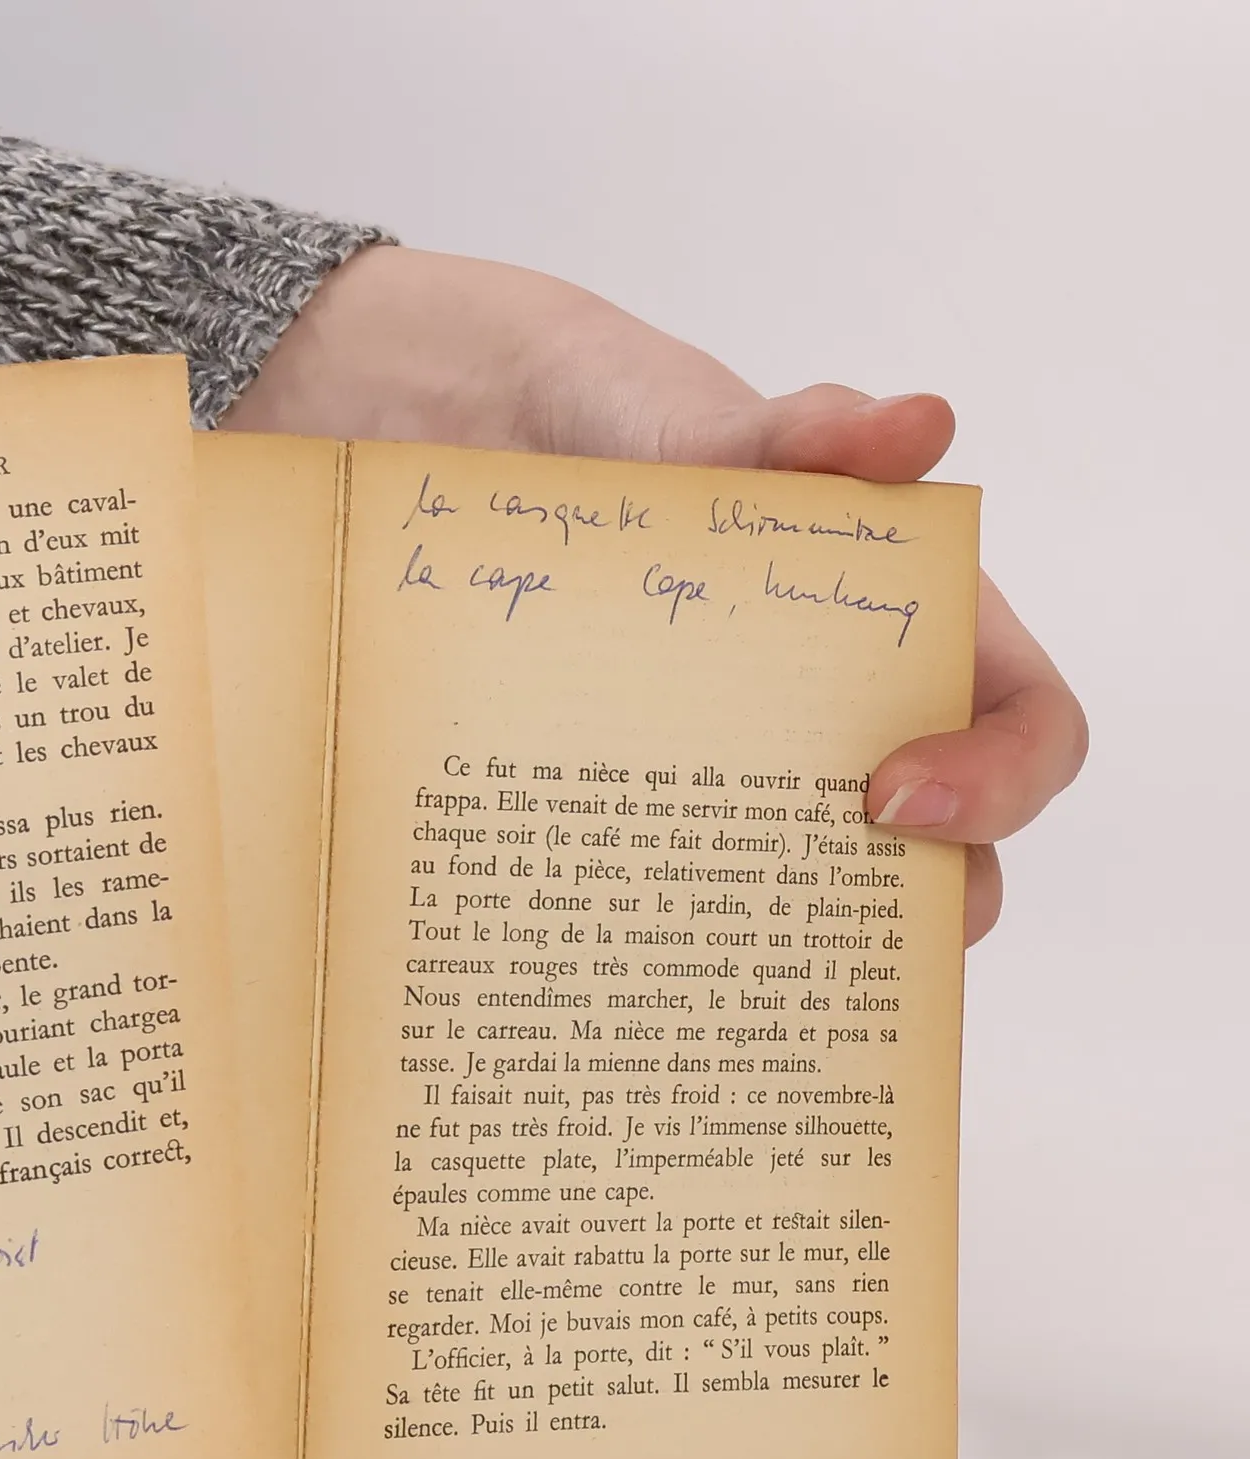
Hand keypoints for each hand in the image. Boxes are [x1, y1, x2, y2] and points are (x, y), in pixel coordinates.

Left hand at [225, 246, 1086, 942]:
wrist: (485, 437)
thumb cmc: (632, 423)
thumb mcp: (712, 423)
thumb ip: (806, 436)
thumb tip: (916, 429)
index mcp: (915, 629)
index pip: (1027, 725)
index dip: (1004, 778)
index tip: (895, 796)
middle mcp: (849, 716)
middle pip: (938, 854)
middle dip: (904, 920)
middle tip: (822, 943)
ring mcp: (749, 767)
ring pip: (811, 891)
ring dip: (781, 948)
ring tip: (711, 982)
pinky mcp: (647, 797)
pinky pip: (673, 884)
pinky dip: (656, 929)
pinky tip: (600, 954)